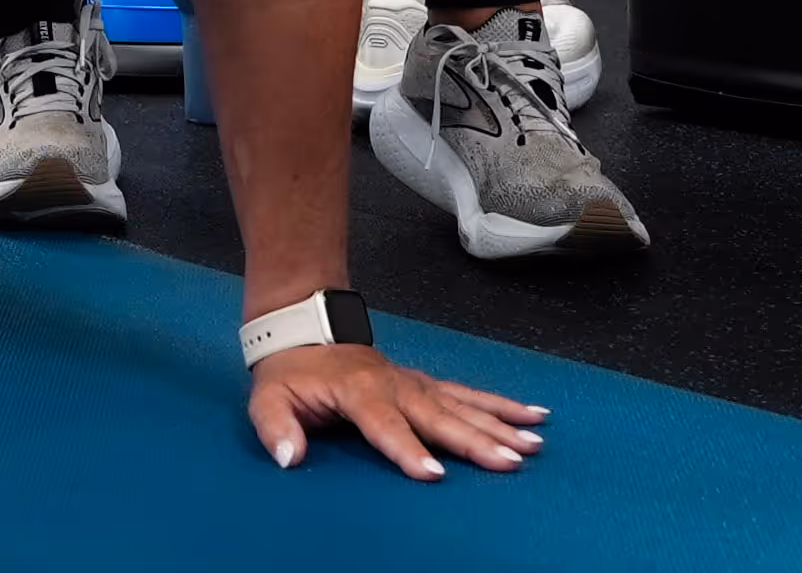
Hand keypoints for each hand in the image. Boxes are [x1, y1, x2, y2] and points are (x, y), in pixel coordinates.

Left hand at [246, 343, 546, 478]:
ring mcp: (415, 382)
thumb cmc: (290, 372)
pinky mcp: (426, 384)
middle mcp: (395, 384)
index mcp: (358, 391)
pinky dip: (502, 405)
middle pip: (439, 415)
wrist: (304, 329)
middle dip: (476, 439)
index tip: (434, 473)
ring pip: (463, 404)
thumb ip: (277, 428)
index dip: (408, 449)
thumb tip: (289, 458)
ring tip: (533, 443)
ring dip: (500, 423)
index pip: (386, 424)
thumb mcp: (268, 399)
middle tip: (510, 460)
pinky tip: (532, 415)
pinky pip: (469, 394)